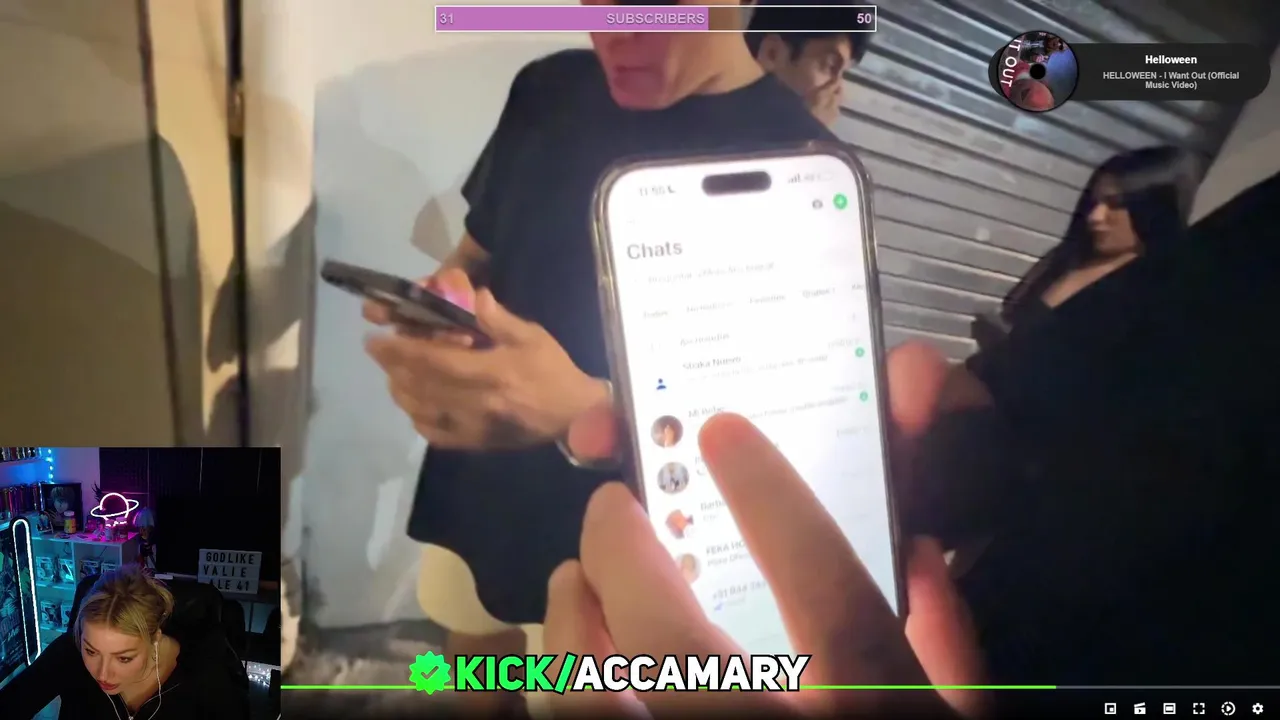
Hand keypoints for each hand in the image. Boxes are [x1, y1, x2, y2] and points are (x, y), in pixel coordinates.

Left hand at [364, 270, 607, 449]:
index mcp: (492, 372)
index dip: (400, 350)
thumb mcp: (533, 336)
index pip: (434, 361)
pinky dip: (418, 419)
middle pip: (421, 385)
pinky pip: (437, 435)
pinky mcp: (477, 442)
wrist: (575, 415)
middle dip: (392, 367)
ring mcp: (475, 426)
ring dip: (401, 391)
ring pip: (422, 410)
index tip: (378, 339)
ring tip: (393, 374)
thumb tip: (475, 296)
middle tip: (378, 351)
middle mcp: (477, 402)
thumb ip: (499, 319)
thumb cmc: (554, 370)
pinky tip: (414, 405)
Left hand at [544, 343, 985, 717]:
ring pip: (591, 696)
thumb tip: (922, 554)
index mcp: (874, 719)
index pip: (822, 587)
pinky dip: (559, 688)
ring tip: (573, 579)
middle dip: (622, 546)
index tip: (721, 431)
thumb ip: (953, 650)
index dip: (769, 495)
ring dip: (568, 619)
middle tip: (611, 507)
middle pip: (670, 631)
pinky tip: (567, 661)